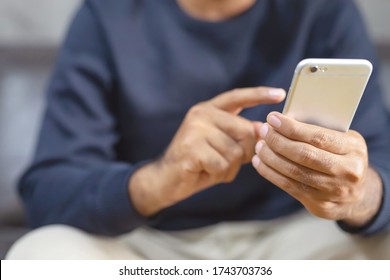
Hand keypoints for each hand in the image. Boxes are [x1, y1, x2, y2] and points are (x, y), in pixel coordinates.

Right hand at [130, 87, 285, 215]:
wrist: (166, 180)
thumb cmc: (199, 163)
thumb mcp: (222, 146)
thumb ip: (240, 136)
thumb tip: (263, 130)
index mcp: (209, 110)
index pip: (237, 97)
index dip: (259, 95)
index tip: (281, 94)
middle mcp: (202, 114)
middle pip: (245, 131)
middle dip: (245, 152)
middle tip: (228, 162)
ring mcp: (195, 130)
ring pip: (235, 151)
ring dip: (229, 167)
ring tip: (212, 167)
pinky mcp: (190, 147)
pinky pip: (222, 164)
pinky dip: (219, 175)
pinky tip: (205, 172)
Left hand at [252, 112, 382, 226]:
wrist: (357, 194)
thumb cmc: (342, 158)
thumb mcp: (341, 141)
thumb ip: (317, 131)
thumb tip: (282, 120)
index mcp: (354, 148)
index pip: (318, 137)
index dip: (292, 128)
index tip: (272, 118)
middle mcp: (347, 171)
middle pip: (304, 155)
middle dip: (278, 141)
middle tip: (264, 132)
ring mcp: (334, 191)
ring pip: (293, 172)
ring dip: (270, 157)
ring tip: (260, 146)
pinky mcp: (320, 205)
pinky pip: (289, 186)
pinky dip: (270, 173)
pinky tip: (260, 162)